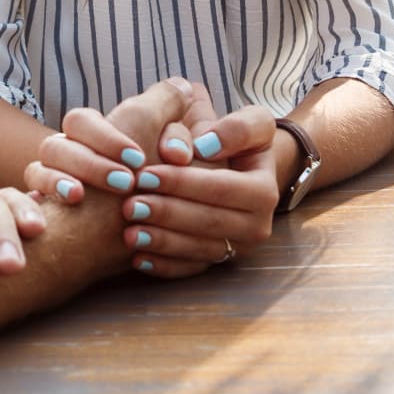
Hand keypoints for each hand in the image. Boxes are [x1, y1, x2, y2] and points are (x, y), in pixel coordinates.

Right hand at [23, 77, 200, 205]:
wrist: (135, 256)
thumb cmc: (159, 200)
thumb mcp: (175, 165)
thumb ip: (178, 125)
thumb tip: (185, 88)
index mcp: (94, 141)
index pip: (81, 122)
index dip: (106, 137)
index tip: (138, 159)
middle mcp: (68, 160)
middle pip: (55, 143)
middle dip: (89, 161)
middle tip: (124, 181)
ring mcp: (53, 186)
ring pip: (36, 168)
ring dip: (59, 179)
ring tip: (81, 196)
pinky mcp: (45, 214)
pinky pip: (25, 201)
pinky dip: (38, 204)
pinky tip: (61, 214)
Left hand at [29, 79, 281, 278]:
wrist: (239, 171)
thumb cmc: (235, 140)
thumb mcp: (250, 124)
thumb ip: (236, 129)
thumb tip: (206, 146)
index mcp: (264, 190)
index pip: (221, 187)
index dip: (183, 182)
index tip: (145, 174)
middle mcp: (257, 225)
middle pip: (209, 221)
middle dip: (167, 214)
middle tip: (128, 205)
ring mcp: (238, 247)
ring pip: (199, 249)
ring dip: (163, 242)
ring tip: (129, 233)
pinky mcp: (220, 262)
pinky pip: (192, 269)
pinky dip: (164, 265)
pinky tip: (138, 258)